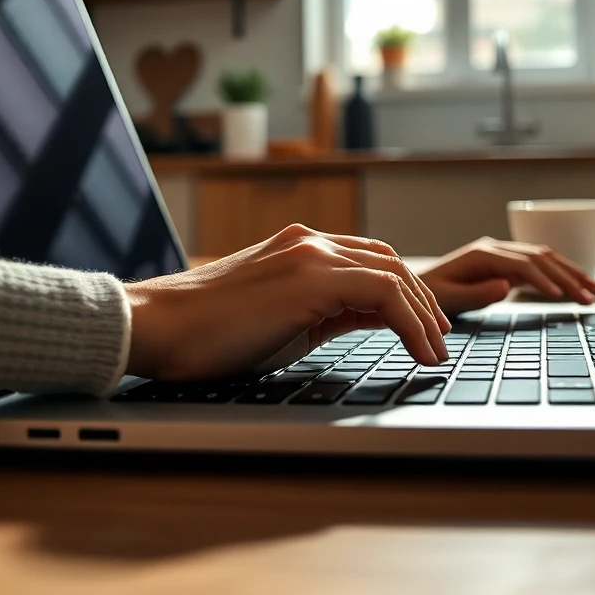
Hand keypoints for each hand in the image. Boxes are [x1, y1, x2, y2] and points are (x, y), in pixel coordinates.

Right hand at [124, 224, 449, 381]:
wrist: (155, 327)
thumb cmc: (205, 334)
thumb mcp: (278, 320)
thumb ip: (322, 312)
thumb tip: (358, 322)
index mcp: (300, 249)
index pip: (371, 261)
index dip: (405, 294)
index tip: (422, 327)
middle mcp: (310, 242)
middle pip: (390, 262)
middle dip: (423, 301)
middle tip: (438, 338)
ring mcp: (310, 255)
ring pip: (395, 274)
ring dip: (424, 314)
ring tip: (435, 350)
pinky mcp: (310, 278)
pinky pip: (384, 293)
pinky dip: (411, 322)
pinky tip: (421, 351)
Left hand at [418, 238, 594, 315]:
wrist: (416, 288)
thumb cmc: (430, 294)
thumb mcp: (448, 298)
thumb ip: (477, 294)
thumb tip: (508, 286)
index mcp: (482, 253)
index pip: (521, 264)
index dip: (543, 279)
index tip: (560, 296)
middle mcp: (495, 248)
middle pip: (540, 257)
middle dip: (567, 276)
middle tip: (590, 296)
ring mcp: (503, 255)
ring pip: (544, 259)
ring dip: (570, 273)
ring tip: (594, 291)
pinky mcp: (506, 265)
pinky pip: (538, 267)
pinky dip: (559, 276)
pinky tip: (575, 287)